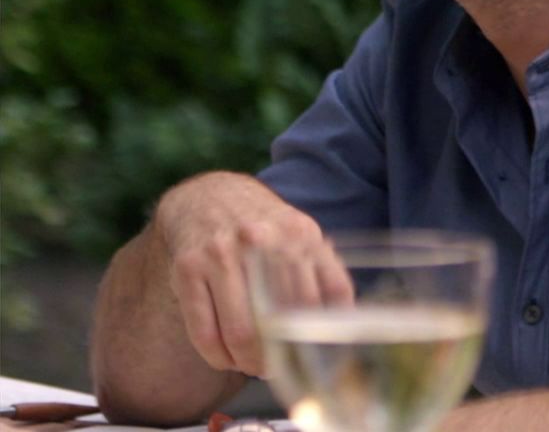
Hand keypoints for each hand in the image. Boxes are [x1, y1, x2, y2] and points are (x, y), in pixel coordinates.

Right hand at [153, 174, 350, 377]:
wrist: (206, 197)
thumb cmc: (261, 227)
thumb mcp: (299, 235)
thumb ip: (322, 270)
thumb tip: (342, 322)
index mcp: (300, 233)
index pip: (331, 292)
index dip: (329, 331)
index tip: (321, 354)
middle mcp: (262, 241)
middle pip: (284, 320)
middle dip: (283, 357)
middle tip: (280, 368)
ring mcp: (222, 254)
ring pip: (241, 333)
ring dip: (249, 363)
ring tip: (253, 366)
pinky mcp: (188, 268)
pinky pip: (203, 332)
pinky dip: (217, 357)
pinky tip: (226, 358)